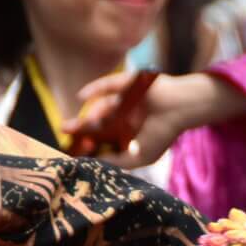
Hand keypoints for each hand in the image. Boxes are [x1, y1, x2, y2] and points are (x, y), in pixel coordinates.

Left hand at [66, 70, 245, 167]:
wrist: (180, 108)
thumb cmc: (163, 134)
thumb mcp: (137, 157)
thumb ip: (116, 161)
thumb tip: (92, 162)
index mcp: (129, 133)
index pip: (104, 139)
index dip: (89, 143)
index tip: (73, 148)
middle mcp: (126, 116)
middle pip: (99, 122)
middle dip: (81, 127)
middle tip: (64, 129)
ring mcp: (126, 99)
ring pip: (104, 107)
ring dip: (94, 114)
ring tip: (88, 122)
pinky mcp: (127, 83)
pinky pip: (107, 85)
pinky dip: (94, 89)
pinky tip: (82, 97)